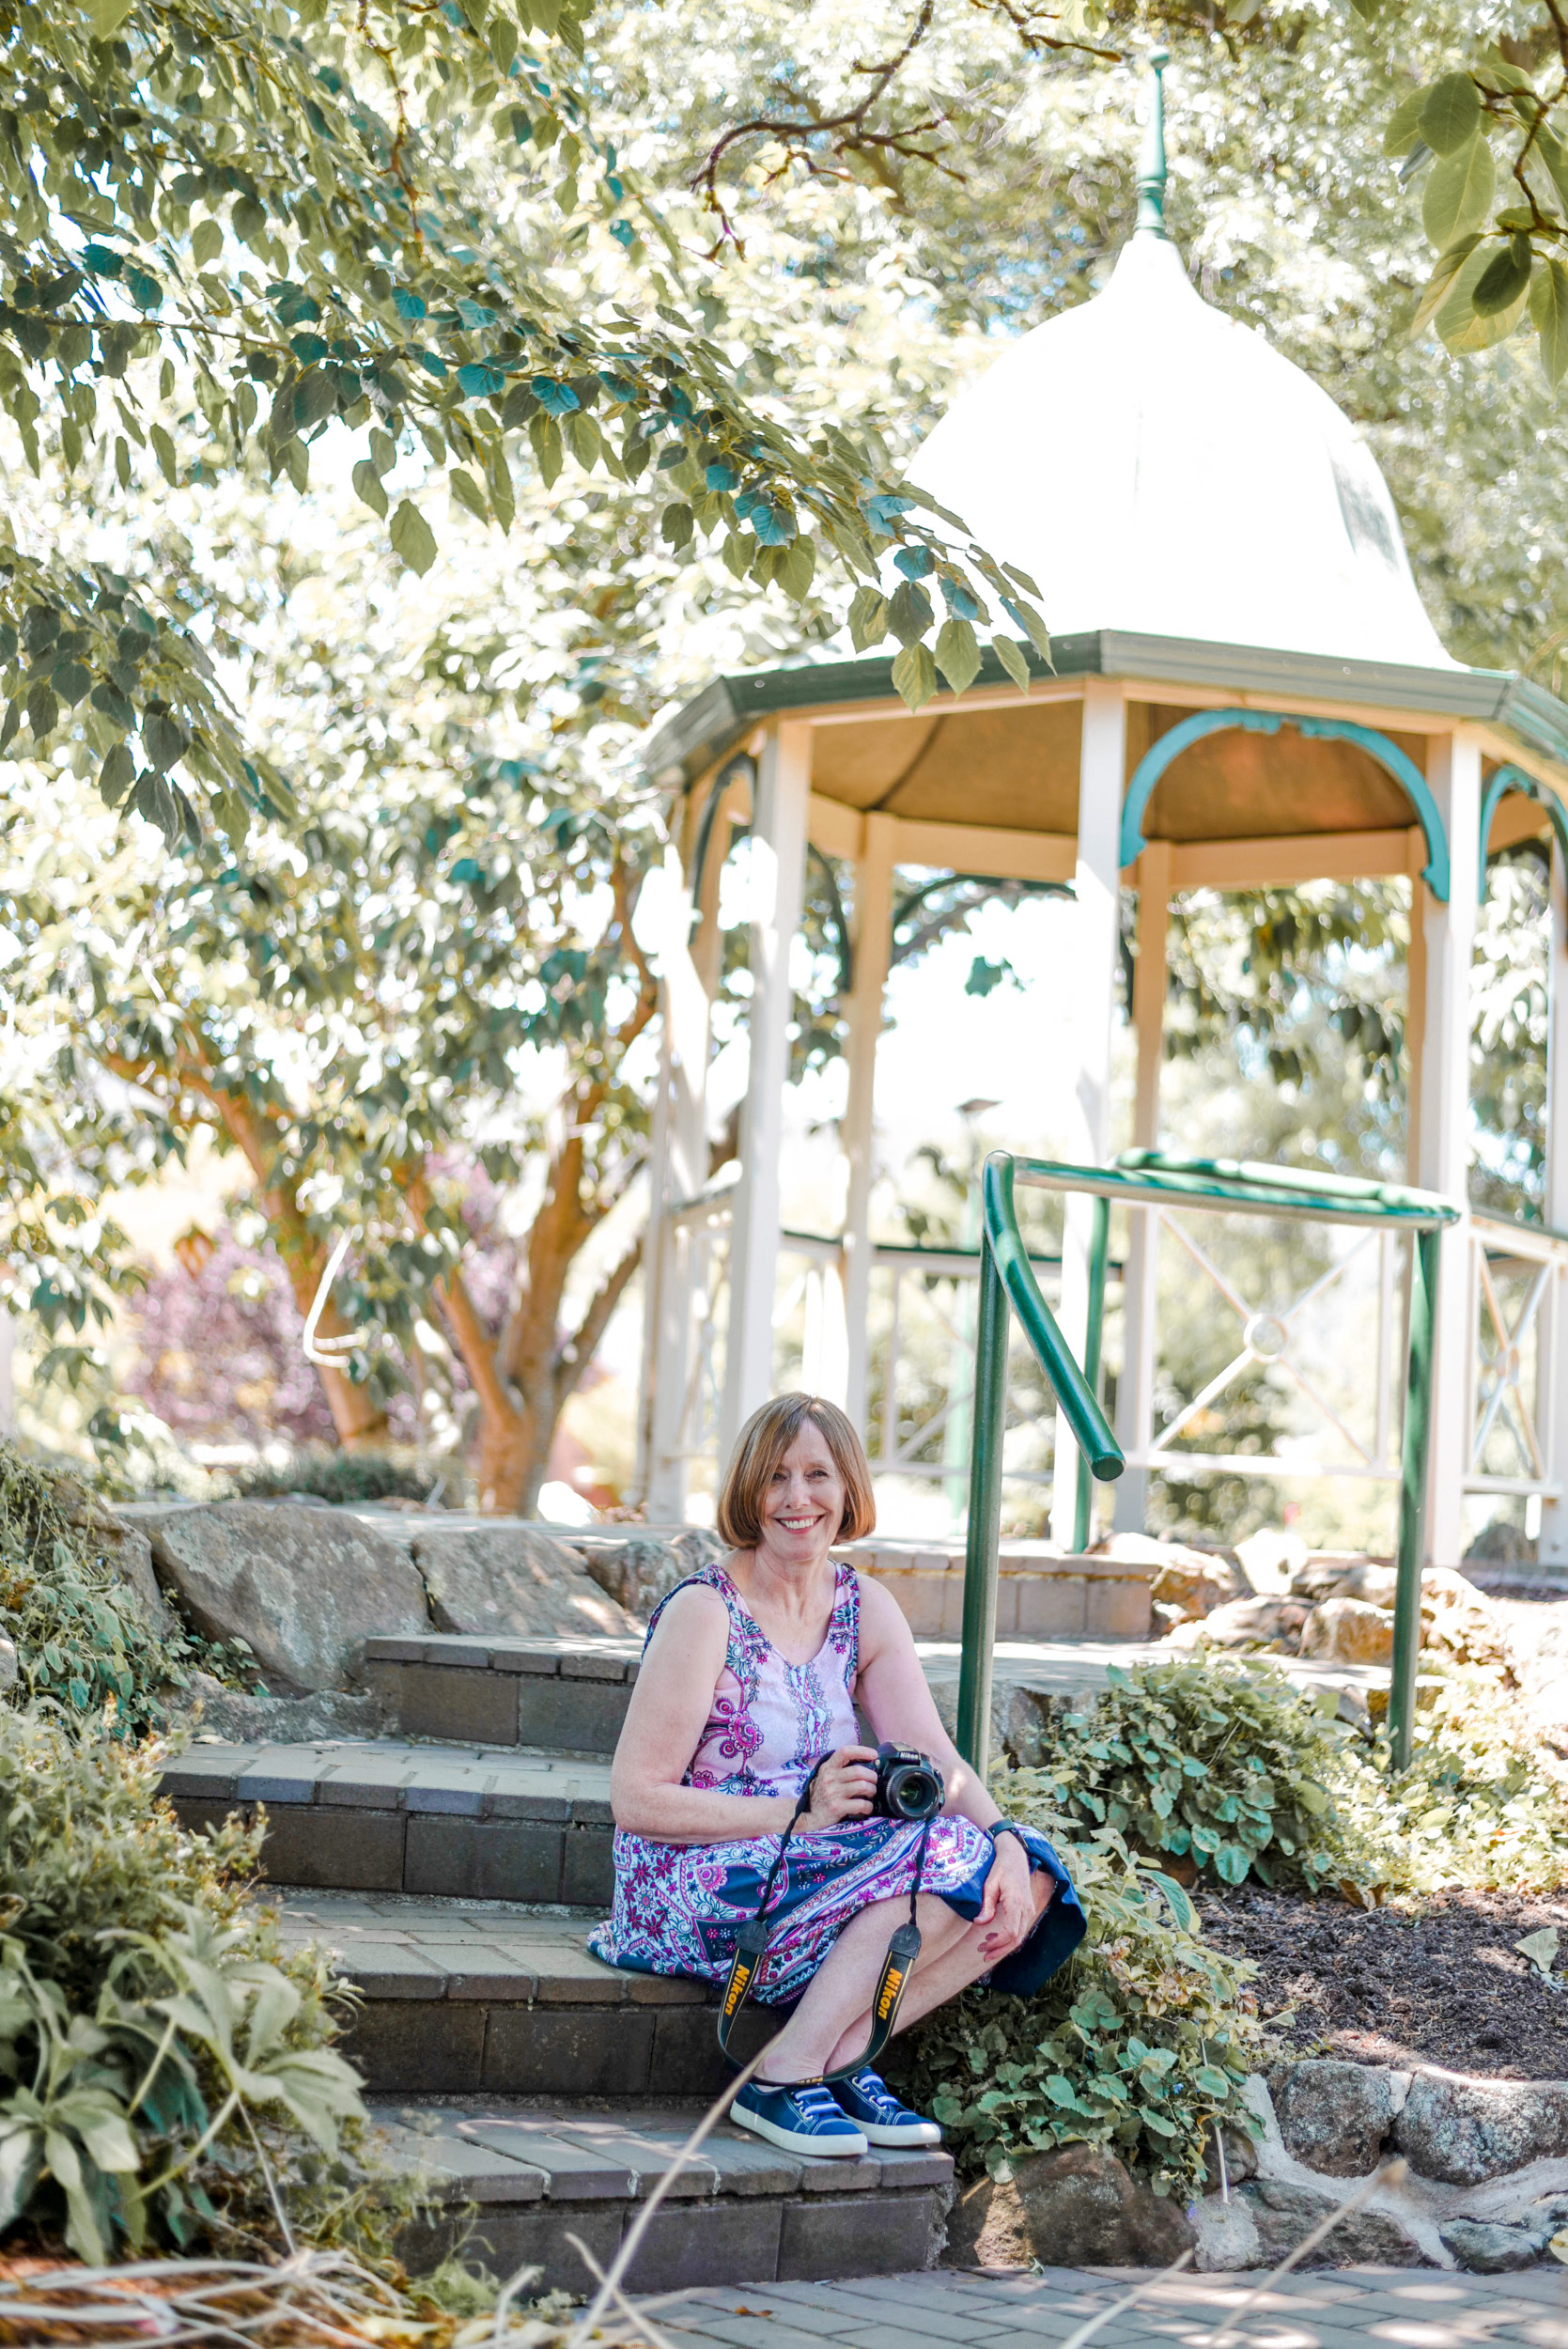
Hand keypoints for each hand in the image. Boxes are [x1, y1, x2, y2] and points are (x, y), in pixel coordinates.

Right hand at [797, 1745, 877, 1833]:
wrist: (809, 1815)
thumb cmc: (822, 1794)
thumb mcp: (826, 1776)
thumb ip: (841, 1769)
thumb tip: (866, 1763)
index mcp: (828, 1767)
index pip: (845, 1752)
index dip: (861, 1751)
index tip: (874, 1754)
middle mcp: (829, 1778)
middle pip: (859, 1771)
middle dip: (872, 1776)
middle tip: (874, 1781)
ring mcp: (833, 1792)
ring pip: (863, 1786)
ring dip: (872, 1790)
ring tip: (871, 1794)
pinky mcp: (837, 1807)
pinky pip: (861, 1804)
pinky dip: (868, 1806)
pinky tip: (867, 1807)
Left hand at [977, 1832, 1035, 1959]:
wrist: (1015, 1856)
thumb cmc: (1001, 1868)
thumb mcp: (990, 1884)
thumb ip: (986, 1905)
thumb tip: (979, 1923)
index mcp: (1016, 1902)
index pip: (1011, 1931)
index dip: (997, 1943)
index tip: (983, 1946)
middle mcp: (1026, 1908)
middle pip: (1016, 1939)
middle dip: (1000, 1950)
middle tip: (983, 1954)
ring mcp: (1029, 1909)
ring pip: (1019, 1936)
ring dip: (1003, 1945)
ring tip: (985, 1946)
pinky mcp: (1028, 1909)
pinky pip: (1020, 1929)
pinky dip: (1008, 1937)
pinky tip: (993, 1936)